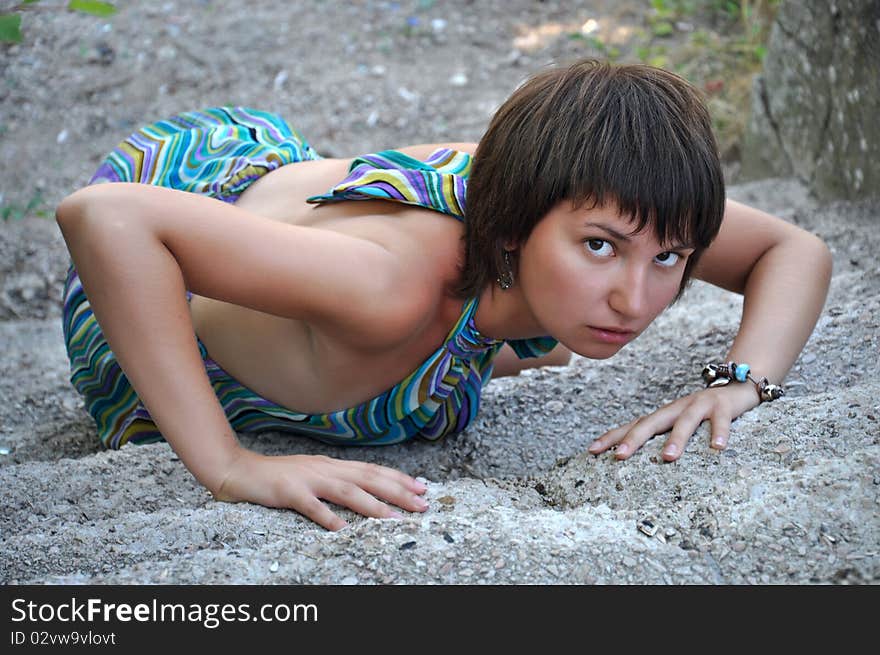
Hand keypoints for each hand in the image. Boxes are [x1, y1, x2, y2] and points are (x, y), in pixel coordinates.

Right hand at [212, 450, 428, 530]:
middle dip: (398, 491)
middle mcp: (325, 468)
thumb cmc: (278, 476)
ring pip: (347, 491)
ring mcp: (308, 479)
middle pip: (368, 478)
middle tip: (422, 503)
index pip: (373, 469)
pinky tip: (343, 530)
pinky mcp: (288, 492)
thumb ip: (337, 480)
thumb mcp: (313, 474)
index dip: (399, 478)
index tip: (422, 487)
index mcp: (332, 464)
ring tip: (394, 519)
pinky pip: (312, 507)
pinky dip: (329, 517)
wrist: (240, 471)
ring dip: (373, 505)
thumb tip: (365, 489)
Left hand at [587, 383, 760, 461]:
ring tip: (668, 457)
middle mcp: (676, 408)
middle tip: (619, 456)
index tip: (592, 451)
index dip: (612, 437)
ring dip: (676, 439)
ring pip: (684, 422)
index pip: (632, 425)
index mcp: (663, 415)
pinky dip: (719, 433)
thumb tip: (636, 456)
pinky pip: (720, 421)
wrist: (737, 384)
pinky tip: (717, 448)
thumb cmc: (704, 412)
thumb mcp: (680, 423)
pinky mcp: (722, 406)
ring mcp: (698, 405)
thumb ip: (662, 436)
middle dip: (633, 439)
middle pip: (650, 422)